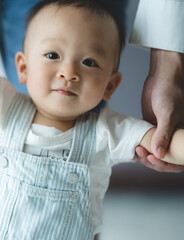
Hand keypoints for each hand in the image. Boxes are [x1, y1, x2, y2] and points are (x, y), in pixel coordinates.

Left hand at [135, 48, 183, 171]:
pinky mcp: (152, 129)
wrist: (162, 78)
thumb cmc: (170, 93)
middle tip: (140, 152)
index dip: (166, 165)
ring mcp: (163, 135)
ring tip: (136, 149)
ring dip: (145, 155)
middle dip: (152, 161)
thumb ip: (164, 134)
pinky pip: (147, 143)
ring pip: (154, 153)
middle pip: (164, 160)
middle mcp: (175, 139)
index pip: (178, 162)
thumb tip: (160, 155)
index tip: (153, 158)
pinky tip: (132, 145)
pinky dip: (140, 147)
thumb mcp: (168, 114)